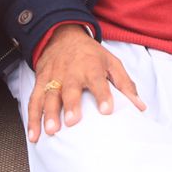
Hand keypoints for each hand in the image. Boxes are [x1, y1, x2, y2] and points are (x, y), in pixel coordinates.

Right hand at [27, 24, 144, 142]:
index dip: (102, 95)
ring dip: (48, 114)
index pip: (98, 80)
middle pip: (70, 89)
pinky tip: (34, 135)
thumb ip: (125, 84)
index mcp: (90, 66)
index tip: (106, 110)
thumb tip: (139, 106)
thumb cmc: (90, 54)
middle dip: (70, 105)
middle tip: (72, 121)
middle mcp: (71, 71)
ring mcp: (53, 76)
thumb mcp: (111, 62)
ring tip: (50, 130)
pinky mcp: (41, 81)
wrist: (62, 36)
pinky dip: (32, 118)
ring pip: (49, 95)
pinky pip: (34, 100)